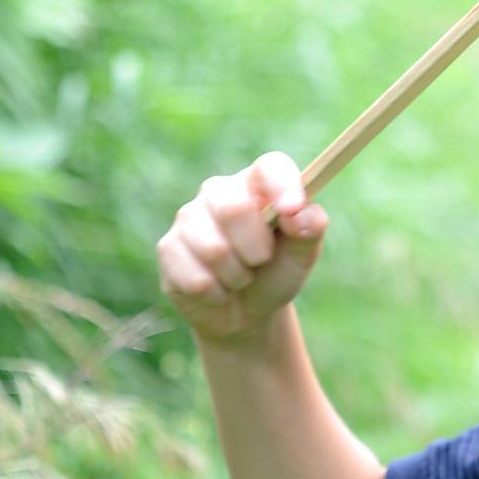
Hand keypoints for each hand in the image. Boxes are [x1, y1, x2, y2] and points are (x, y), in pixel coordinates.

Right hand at [156, 152, 327, 341]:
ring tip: (241, 277)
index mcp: (257, 185)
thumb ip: (310, 229)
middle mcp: (219, 192)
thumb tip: (298, 213)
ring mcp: (188, 218)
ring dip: (238, 276)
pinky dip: (217, 294)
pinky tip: (218, 290)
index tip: (292, 209)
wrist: (246, 312)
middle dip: (256, 248)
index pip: (269, 166)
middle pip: (233, 207)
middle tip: (262, 260)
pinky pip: (196, 277)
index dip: (281, 184)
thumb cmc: (276, 272)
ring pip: (214, 249)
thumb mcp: (303, 255)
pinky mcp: (168, 248)